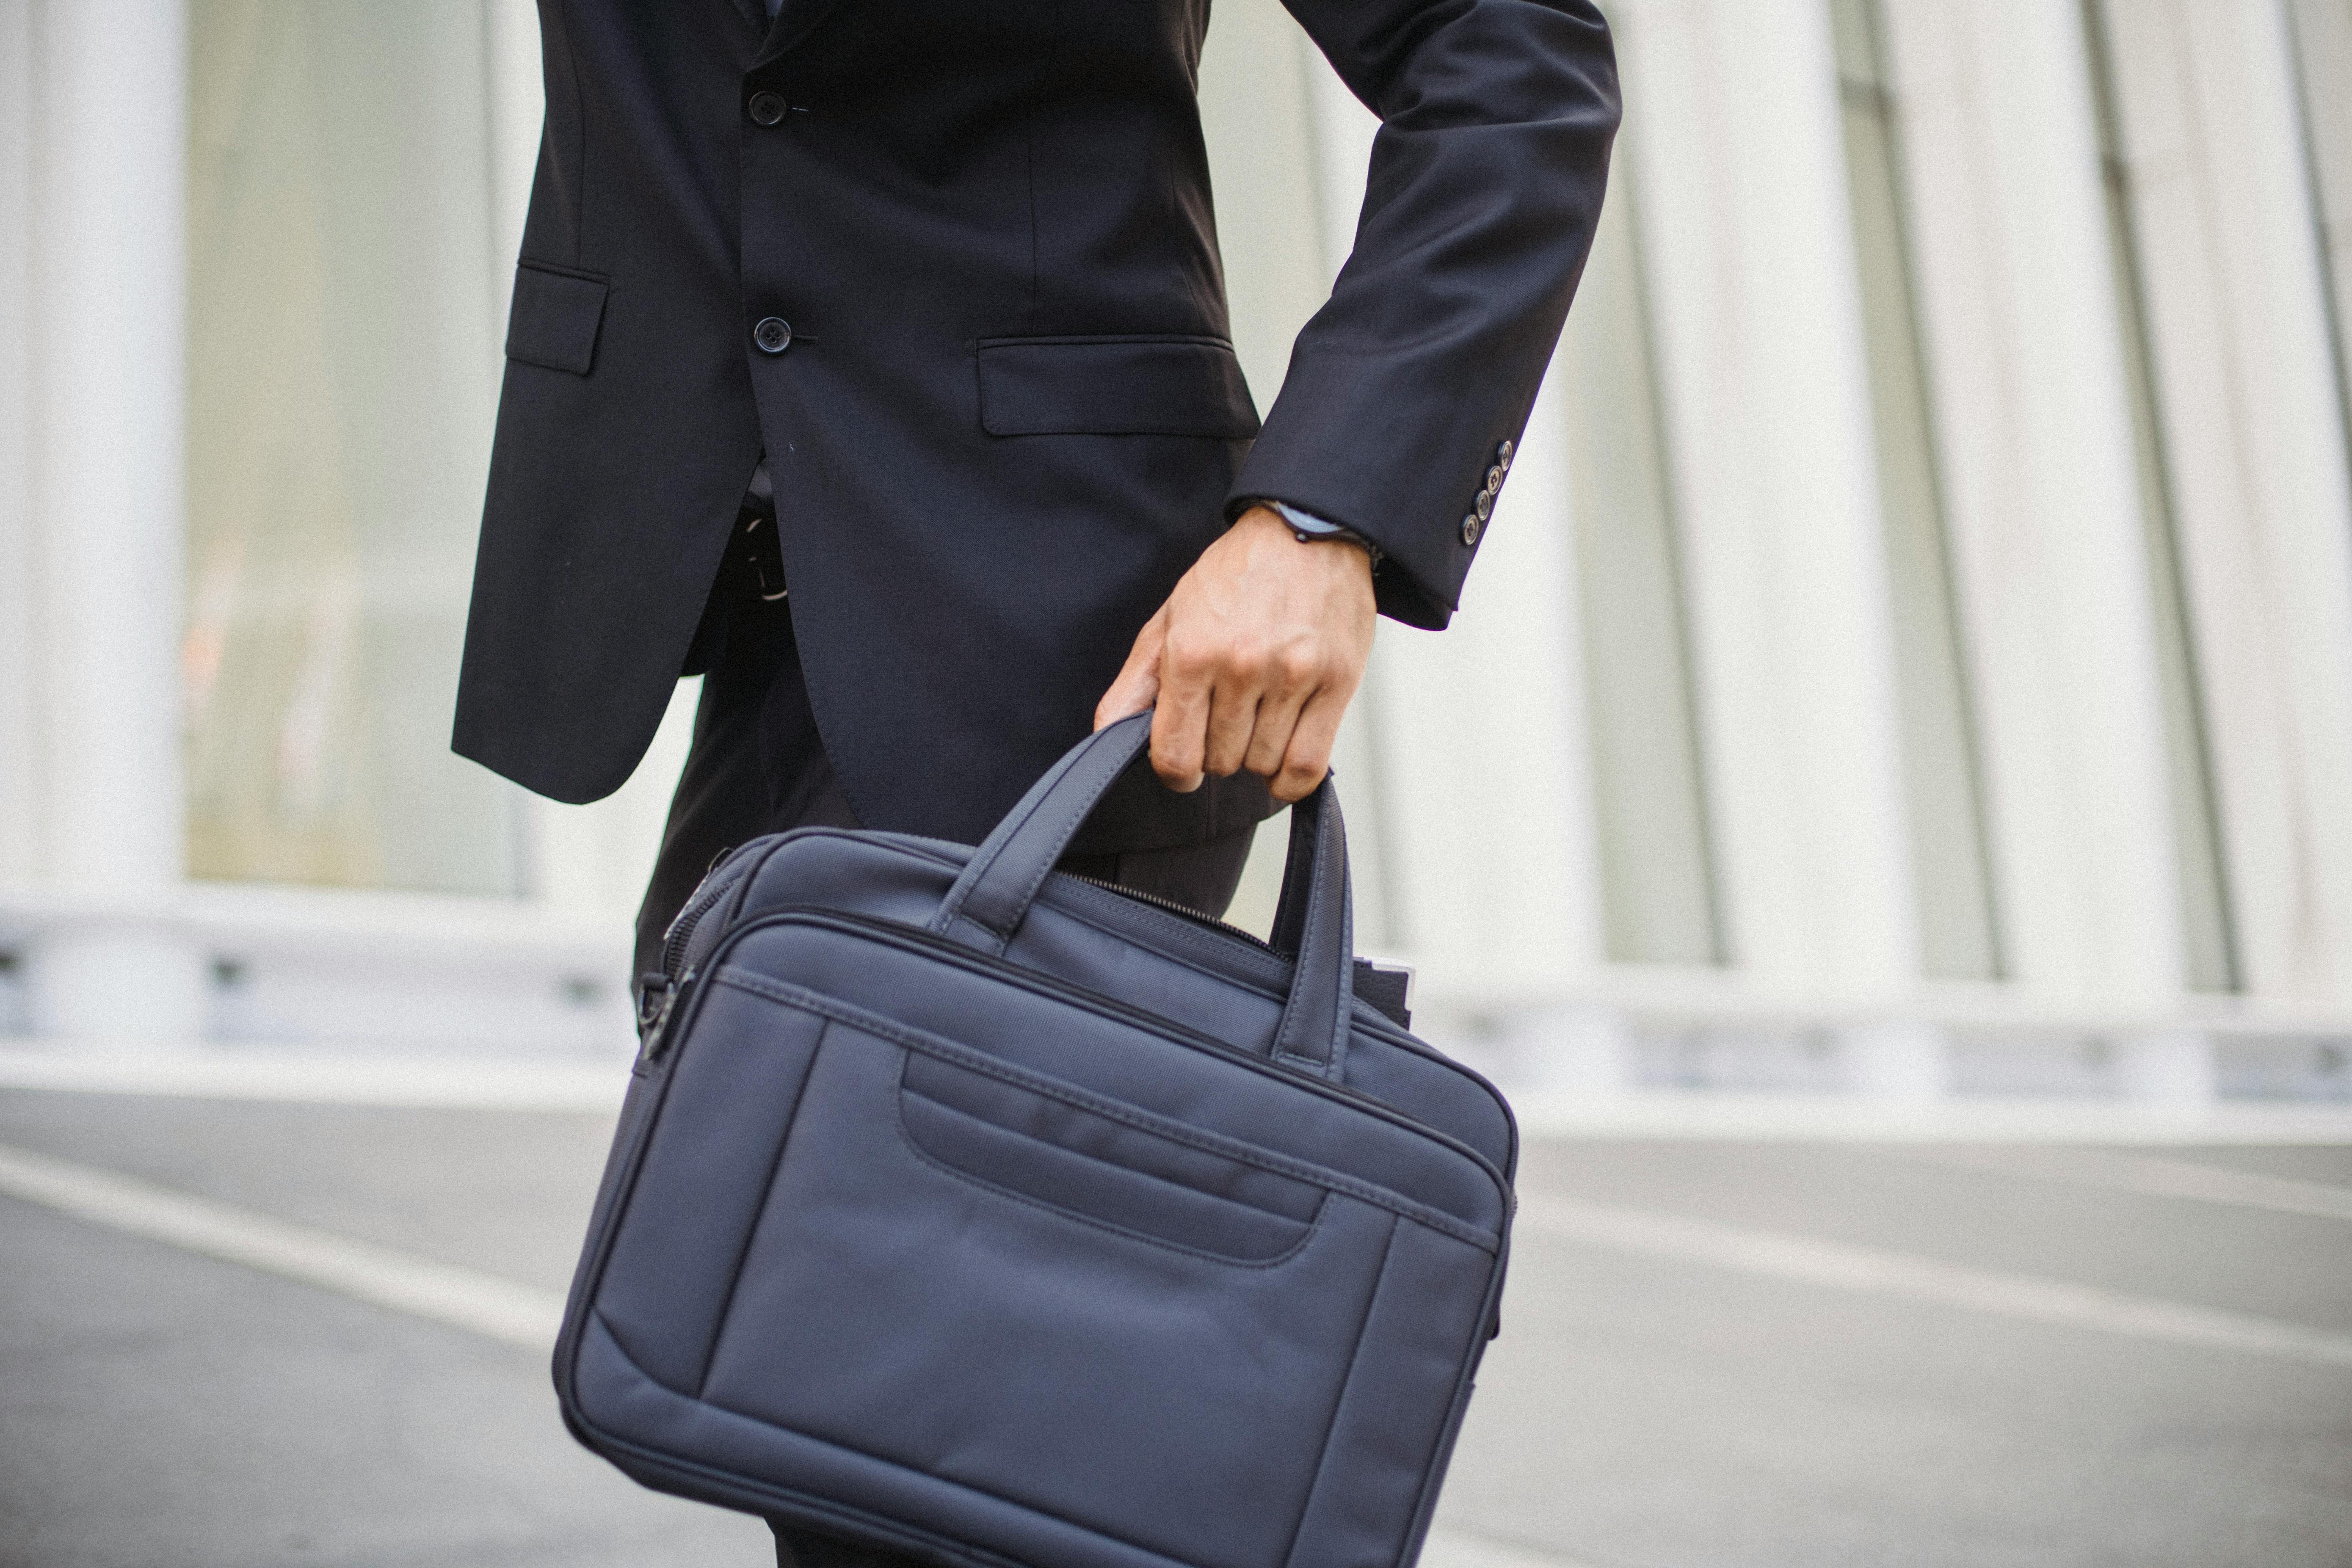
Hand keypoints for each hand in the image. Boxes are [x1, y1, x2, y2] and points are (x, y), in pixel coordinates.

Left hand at [1094, 505, 1375, 802]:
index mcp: (1193, 652)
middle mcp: (1242, 666)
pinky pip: (1308, 765)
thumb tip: (1110, 733)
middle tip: (1226, 718)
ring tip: (1258, 718)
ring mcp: (1293, 675)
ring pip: (1263, 764)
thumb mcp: (1170, 619)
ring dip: (1256, 755)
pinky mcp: (1337, 681)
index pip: (1174, 754)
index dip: (1175, 771)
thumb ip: (1135, 682)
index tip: (1183, 765)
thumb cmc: (1237, 574)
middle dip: (1218, 751)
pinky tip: (1282, 760)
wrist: (1305, 530)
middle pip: (1221, 763)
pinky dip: (1290, 778)